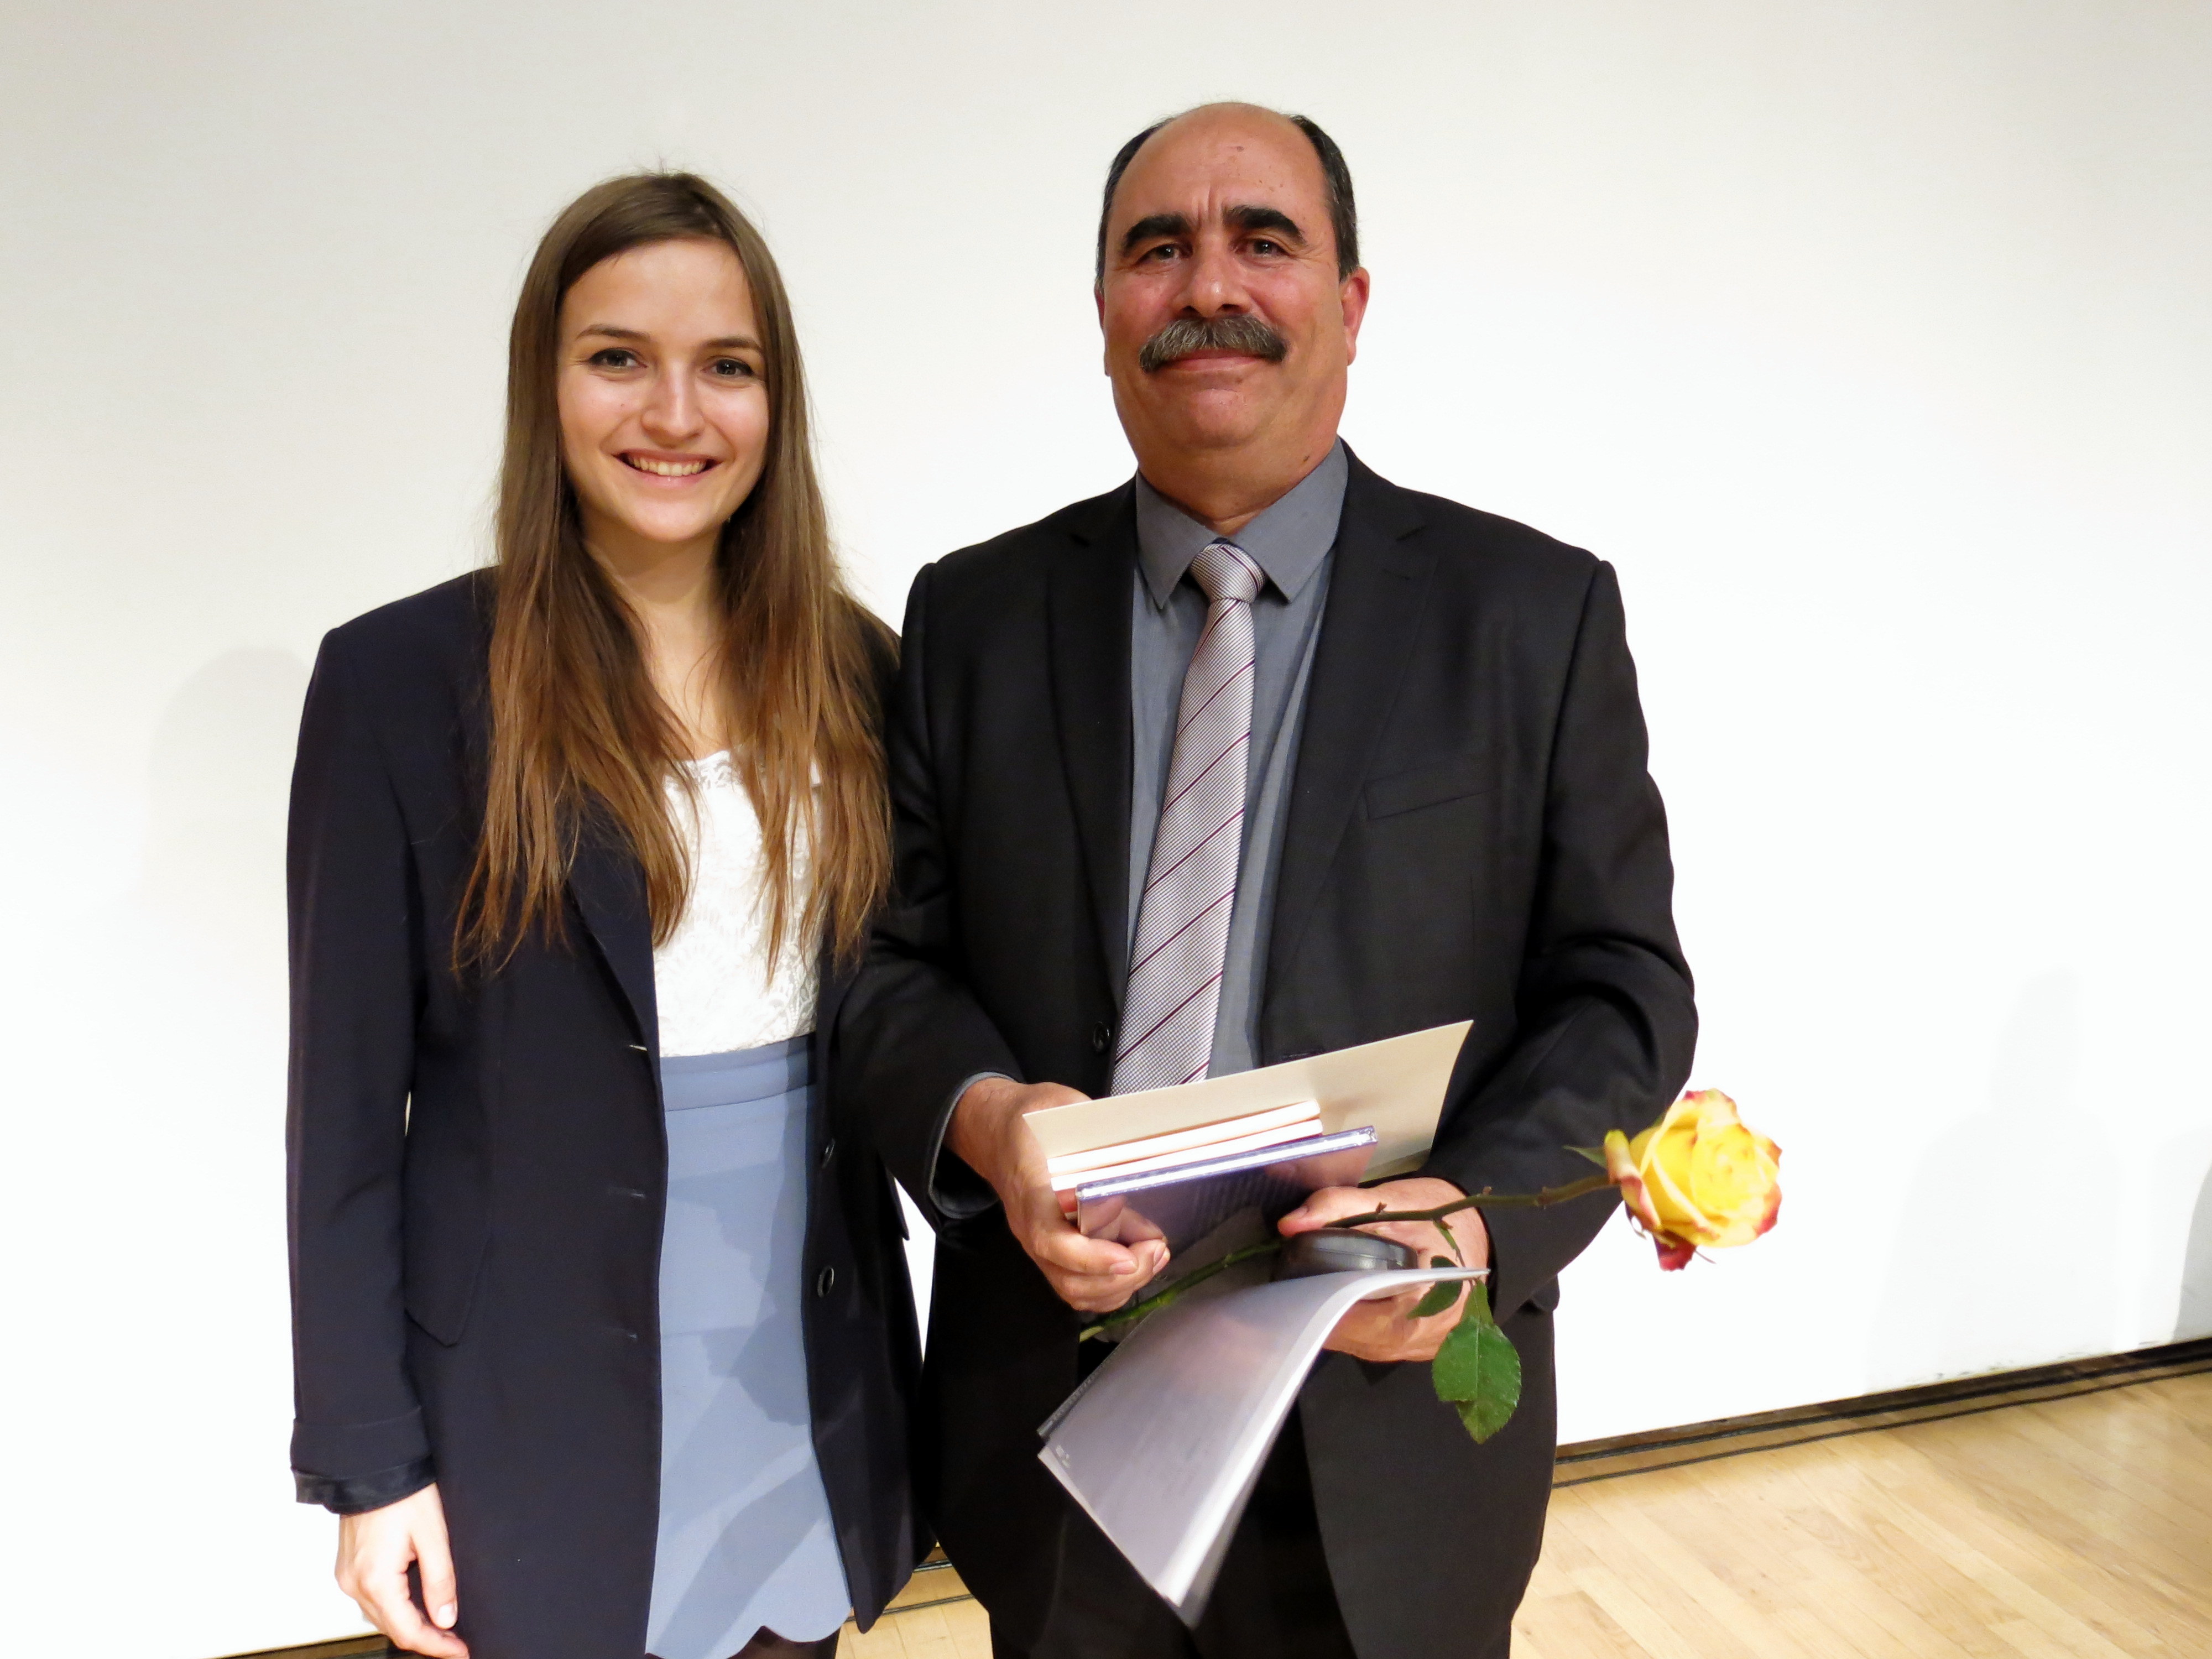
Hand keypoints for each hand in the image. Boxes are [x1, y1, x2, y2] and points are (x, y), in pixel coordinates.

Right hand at [335, 1482, 466, 1657]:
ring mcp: (347, 1577)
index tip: (462, 1652)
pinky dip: (395, 1608)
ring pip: (381, 1617)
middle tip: (457, 1642)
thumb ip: (440, 1580)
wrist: (373, 1466)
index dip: (436, 1646)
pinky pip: (372, 1599)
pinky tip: (417, 1605)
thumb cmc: (404, 1494)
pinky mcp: (348, 1567)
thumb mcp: (433, 1535)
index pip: (408, 1632)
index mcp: (376, 1581)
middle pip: (392, 1629)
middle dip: (426, 1639)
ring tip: (443, 1627)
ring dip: (410, 1625)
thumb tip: (446, 1619)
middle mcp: (355, 1584)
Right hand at [947, 1076, 1171, 1312]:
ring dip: (1122, 1285)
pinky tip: (1140, 1260)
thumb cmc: (1034, 1120)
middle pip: (1071, 1281)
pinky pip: (1081, 1286)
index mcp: (1033, 1195)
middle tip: (1157, 1250)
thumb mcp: (1069, 1113)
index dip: (1094, 1258)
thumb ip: (1103, 1140)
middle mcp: (1033, 1230)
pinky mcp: (1054, 1252)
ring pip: (1078, 1291)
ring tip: (1154, 1255)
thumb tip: (1145, 1159)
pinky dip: (1114, 1286)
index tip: (1130, 1256)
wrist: (998, 1131)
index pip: (1054, 1243)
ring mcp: (1041, 1246)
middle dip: (1122, 1277)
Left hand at [1279, 1178, 1488, 1363]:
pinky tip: (1338, 1303)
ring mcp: (1425, 1348)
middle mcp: (1430, 1335)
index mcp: (1432, 1299)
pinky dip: (1353, 1327)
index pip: (1363, 1318)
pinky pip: (1375, 1346)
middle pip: (1358, 1338)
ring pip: (1363, 1346)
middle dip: (1323, 1313)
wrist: (1477, 1232)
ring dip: (1335, 1322)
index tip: (1296, 1283)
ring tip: (1312, 1292)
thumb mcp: (1390, 1200)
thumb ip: (1338, 1206)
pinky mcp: (1418, 1349)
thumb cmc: (1437, 1215)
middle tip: (1296, 1286)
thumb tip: (1290, 1225)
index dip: (1324, 1302)